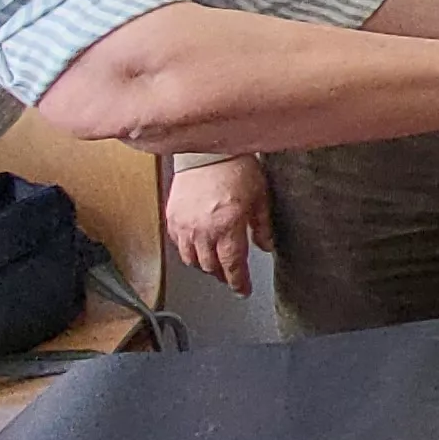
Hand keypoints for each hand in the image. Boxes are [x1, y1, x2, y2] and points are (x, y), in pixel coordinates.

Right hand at [163, 157, 269, 295]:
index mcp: (227, 228)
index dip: (238, 282)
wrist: (207, 149)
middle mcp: (203, 231)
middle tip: (230, 276)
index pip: (232, 266)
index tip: (243, 290)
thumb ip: (262, 226)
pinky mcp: (172, 217)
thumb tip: (266, 245)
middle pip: (210, 267)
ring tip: (214, 263)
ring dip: (204, 265)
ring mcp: (184, 225)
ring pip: (191, 259)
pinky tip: (196, 247)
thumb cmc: (235, 167)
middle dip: (223, 275)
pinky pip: (178, 244)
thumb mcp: (260, 197)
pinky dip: (188, 250)